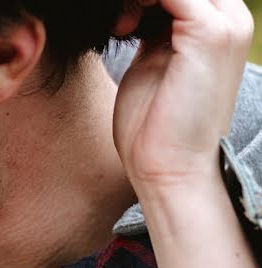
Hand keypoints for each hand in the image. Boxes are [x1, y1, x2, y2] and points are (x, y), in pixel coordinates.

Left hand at [112, 0, 254, 193]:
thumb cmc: (154, 126)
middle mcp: (231, 19)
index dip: (146, 0)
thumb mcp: (153, 63)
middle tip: (118, 23)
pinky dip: (142, 1)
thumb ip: (153, 30)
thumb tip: (136, 9)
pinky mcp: (209, 34)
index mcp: (220, 26)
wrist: (168, 168)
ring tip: (120, 26)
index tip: (120, 22)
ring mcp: (226, 24)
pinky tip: (123, 25)